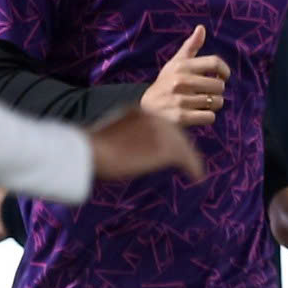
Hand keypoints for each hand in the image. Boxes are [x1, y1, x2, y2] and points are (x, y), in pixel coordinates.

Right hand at [87, 107, 203, 183]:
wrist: (90, 152)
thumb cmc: (91, 148)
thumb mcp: (110, 133)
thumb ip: (124, 135)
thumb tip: (127, 147)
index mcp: (139, 110)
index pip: (163, 122)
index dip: (170, 136)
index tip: (176, 147)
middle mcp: (153, 117)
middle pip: (177, 131)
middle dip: (183, 146)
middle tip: (190, 161)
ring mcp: (161, 132)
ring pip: (183, 144)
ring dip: (190, 158)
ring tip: (196, 172)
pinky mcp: (166, 149)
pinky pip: (187, 158)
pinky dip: (194, 167)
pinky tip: (197, 176)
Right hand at [144, 25, 228, 126]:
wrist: (147, 109)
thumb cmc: (166, 84)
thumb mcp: (175, 63)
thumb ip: (190, 47)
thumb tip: (201, 28)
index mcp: (182, 66)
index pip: (215, 62)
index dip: (225, 70)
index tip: (223, 76)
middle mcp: (181, 81)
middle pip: (219, 85)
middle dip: (217, 92)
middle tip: (207, 93)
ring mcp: (181, 100)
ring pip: (217, 102)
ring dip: (213, 105)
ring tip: (201, 104)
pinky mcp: (181, 117)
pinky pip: (210, 117)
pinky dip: (207, 117)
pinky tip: (197, 114)